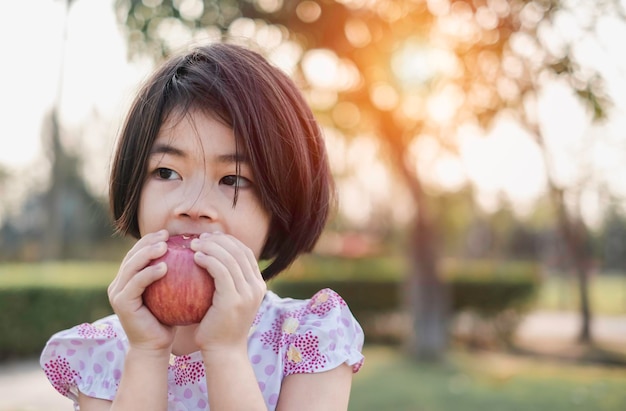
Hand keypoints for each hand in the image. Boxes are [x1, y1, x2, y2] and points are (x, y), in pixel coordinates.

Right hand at [108, 229, 175, 352]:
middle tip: (166, 235)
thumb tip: (194, 253)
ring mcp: (118, 293)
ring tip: (165, 246)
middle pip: (132, 255)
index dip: (151, 240)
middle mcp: (119, 284)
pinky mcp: (121, 303)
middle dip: (148, 241)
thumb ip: (175, 275)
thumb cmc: (168, 320)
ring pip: (131, 266)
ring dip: (148, 253)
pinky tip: (165, 266)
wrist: (155, 347)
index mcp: (129, 279)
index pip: (138, 253)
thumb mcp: (172, 293)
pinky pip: (136, 283)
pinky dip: (149, 273)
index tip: (169, 233)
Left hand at [190, 232, 266, 353]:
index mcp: (258, 285)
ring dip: (210, 246)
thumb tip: (208, 260)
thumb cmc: (219, 328)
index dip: (228, 241)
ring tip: (193, 244)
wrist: (224, 352)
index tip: (209, 238)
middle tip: (199, 238)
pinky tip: (194, 257)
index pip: (245, 253)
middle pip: (239, 251)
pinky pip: (220, 271)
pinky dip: (207, 259)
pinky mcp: (233, 299)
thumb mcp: (227, 302)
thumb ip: (225, 283)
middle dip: (218, 240)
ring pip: (230, 258)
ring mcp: (247, 293)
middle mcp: (256, 287)